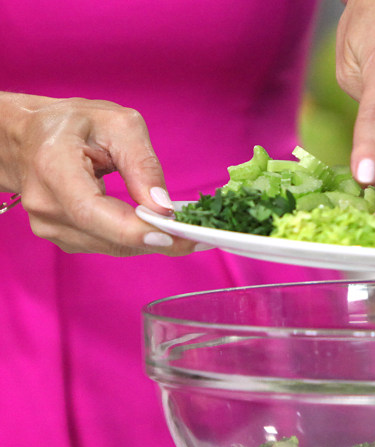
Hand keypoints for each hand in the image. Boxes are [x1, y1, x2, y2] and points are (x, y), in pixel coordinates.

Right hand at [1, 94, 195, 255]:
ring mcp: (49, 225)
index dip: (134, 230)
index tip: (174, 234)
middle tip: (199, 237)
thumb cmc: (74, 124)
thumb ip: (142, 164)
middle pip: (108, 236)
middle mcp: (45, 203)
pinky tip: (154, 227)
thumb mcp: (117, 125)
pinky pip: (107, 245)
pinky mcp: (62, 236)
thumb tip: (163, 206)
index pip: (92, 211)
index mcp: (53, 167)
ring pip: (112, 247)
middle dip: (157, 239)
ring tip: (183, 231)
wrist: (29, 137)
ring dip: (149, 241)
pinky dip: (135, 239)